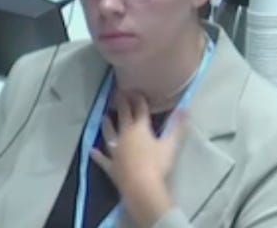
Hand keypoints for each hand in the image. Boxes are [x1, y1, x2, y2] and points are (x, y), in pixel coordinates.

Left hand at [91, 93, 185, 226]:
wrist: (141, 186)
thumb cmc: (157, 164)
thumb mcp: (170, 144)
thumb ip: (177, 126)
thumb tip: (185, 108)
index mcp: (140, 128)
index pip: (140, 109)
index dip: (138, 99)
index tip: (135, 90)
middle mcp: (125, 134)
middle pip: (123, 116)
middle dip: (122, 105)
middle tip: (117, 94)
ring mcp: (116, 150)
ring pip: (110, 133)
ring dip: (107, 124)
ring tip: (104, 117)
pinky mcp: (111, 165)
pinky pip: (102, 158)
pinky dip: (97, 154)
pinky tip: (91, 150)